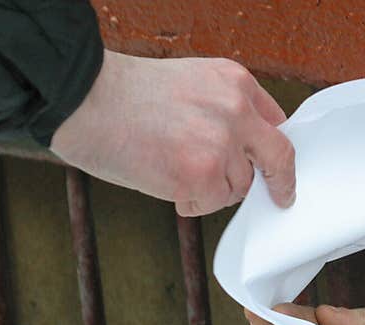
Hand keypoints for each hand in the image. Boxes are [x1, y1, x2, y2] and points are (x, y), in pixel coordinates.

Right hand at [51, 50, 295, 215]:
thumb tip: (245, 149)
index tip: (276, 165)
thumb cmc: (123, 94)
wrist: (82, 99)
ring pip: (238, 185)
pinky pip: (212, 203)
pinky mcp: (202, 176)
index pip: (275, 122)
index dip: (274, 149)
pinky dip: (193, 203)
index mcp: (235, 83)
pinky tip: (168, 184)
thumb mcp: (191, 82)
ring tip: (176, 169)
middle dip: (282, 181)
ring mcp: (221, 145)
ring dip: (214, 188)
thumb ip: (223, 110)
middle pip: (279, 156)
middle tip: (281, 196)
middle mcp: (235, 111)